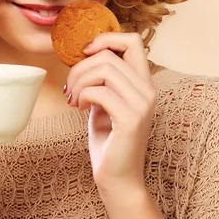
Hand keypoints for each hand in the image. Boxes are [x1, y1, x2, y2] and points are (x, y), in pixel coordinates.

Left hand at [64, 33, 155, 199]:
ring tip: (73, 98)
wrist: (118, 179)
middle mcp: (148, 91)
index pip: (134, 40)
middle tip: (70, 87)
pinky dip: (83, 95)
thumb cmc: (109, 141)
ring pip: (104, 69)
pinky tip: (79, 107)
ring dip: (79, 81)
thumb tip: (86, 55)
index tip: (85, 53)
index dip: (106, 38)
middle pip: (110, 54)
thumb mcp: (105, 103)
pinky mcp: (131, 119)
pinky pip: (100, 91)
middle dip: (81, 66)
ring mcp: (142, 105)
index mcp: (144, 84)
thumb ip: (103, 80)